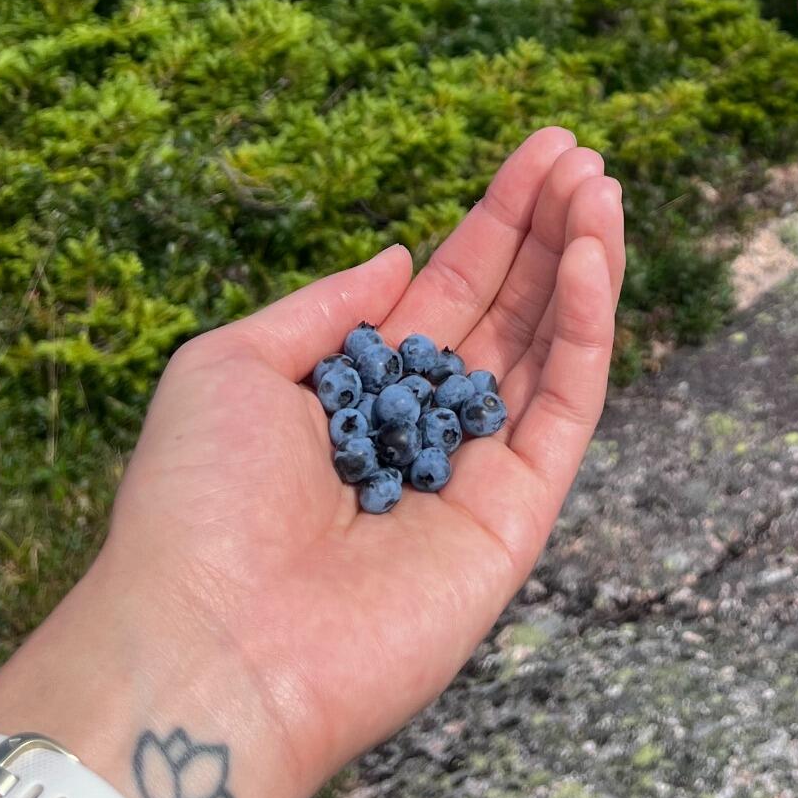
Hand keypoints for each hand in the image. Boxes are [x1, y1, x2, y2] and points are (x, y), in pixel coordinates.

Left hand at [0, 129, 622, 797]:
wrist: (208, 644)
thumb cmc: (195, 507)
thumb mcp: (231, 367)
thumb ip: (326, 310)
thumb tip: (401, 258)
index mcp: (354, 395)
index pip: (447, 290)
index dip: (496, 223)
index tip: (543, 152)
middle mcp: (421, 430)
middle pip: (507, 312)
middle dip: (548, 232)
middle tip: (585, 156)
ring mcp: (474, 476)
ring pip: (546, 351)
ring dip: (581, 266)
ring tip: (602, 186)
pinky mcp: (515, 520)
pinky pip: (564, 409)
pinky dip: (584, 332)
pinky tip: (589, 260)